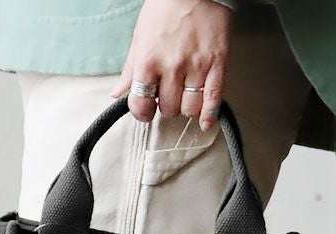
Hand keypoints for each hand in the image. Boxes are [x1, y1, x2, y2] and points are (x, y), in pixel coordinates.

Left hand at [111, 0, 232, 130]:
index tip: (147, 112)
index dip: (143, 113)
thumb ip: (130, 70)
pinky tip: (206, 121)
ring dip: (187, 108)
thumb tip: (118, 93)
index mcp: (148, 59)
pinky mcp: (217, 64)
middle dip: (168, 105)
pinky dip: (210, 115)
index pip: (141, 104)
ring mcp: (196, 66)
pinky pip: (213, 100)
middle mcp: (171, 65)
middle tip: (170, 95)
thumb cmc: (165, 9)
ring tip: (186, 97)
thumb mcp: (140, 37)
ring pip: (190, 109)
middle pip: (169, 109)